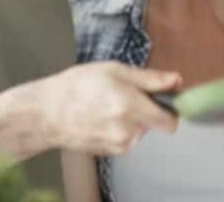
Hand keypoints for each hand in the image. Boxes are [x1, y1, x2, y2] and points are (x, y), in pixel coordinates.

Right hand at [37, 62, 180, 155]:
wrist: (47, 113)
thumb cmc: (77, 86)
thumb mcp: (114, 70)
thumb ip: (150, 78)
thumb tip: (176, 80)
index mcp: (129, 105)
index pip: (170, 120)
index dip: (170, 107)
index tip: (162, 98)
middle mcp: (127, 129)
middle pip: (156, 123)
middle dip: (147, 110)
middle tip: (125, 95)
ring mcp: (119, 144)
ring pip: (141, 130)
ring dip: (133, 119)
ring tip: (108, 105)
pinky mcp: (111, 152)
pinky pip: (128, 138)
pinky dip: (121, 129)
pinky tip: (102, 118)